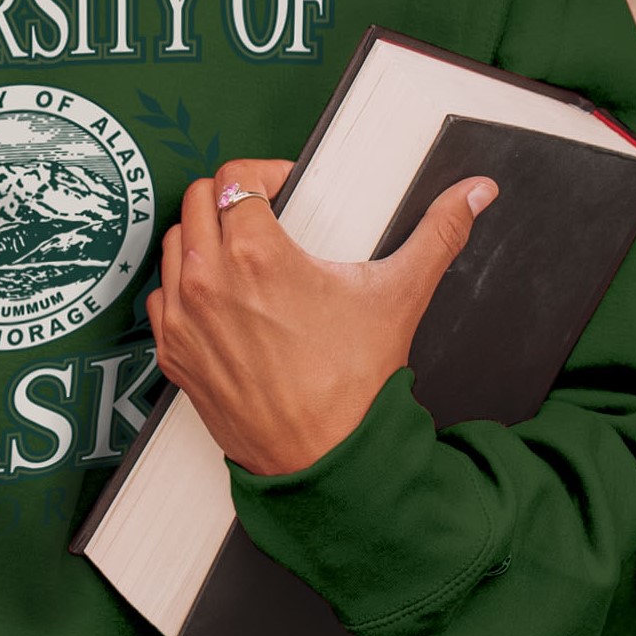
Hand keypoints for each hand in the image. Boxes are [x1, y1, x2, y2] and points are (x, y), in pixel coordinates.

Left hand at [144, 159, 497, 475]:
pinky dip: (182, 287)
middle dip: (230, 197)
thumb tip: (475, 192)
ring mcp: (186, 319)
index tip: (284, 188)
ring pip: (173, 243)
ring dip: (200, 236)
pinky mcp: (174, 355)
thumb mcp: (400, 294)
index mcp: (256, 254)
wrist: (328, 461)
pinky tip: (217, 296)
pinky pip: (161, 297)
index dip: (263, 174)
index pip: (234, 177)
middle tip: (263, 213)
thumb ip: (439, 233)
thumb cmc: (357, 385)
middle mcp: (209, 280)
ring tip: (239, 251)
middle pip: (195, 200)